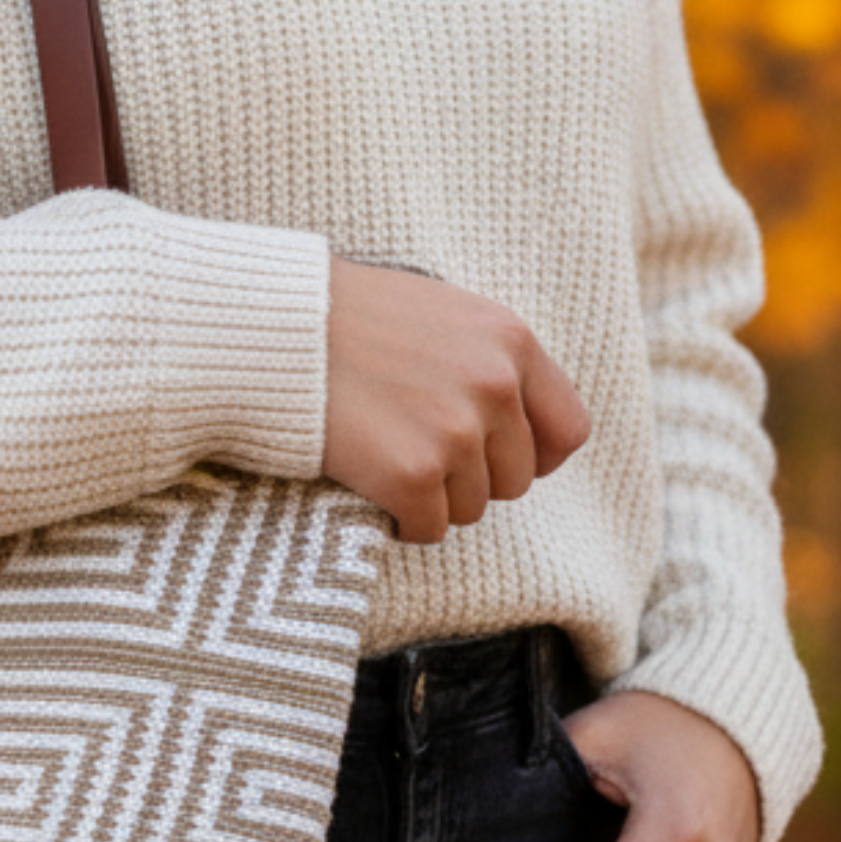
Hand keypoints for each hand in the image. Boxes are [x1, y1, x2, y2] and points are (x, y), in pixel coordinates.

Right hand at [323, 260, 589, 542]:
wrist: (273, 326)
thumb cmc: (347, 316)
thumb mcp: (440, 313)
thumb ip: (488, 359)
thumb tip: (520, 422)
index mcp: (509, 339)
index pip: (567, 429)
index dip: (534, 455)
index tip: (494, 457)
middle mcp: (494, 385)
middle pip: (514, 478)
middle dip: (469, 477)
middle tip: (414, 449)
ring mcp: (455, 431)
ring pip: (470, 508)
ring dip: (430, 496)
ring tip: (383, 453)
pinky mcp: (412, 473)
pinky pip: (427, 528)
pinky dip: (398, 518)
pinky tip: (367, 480)